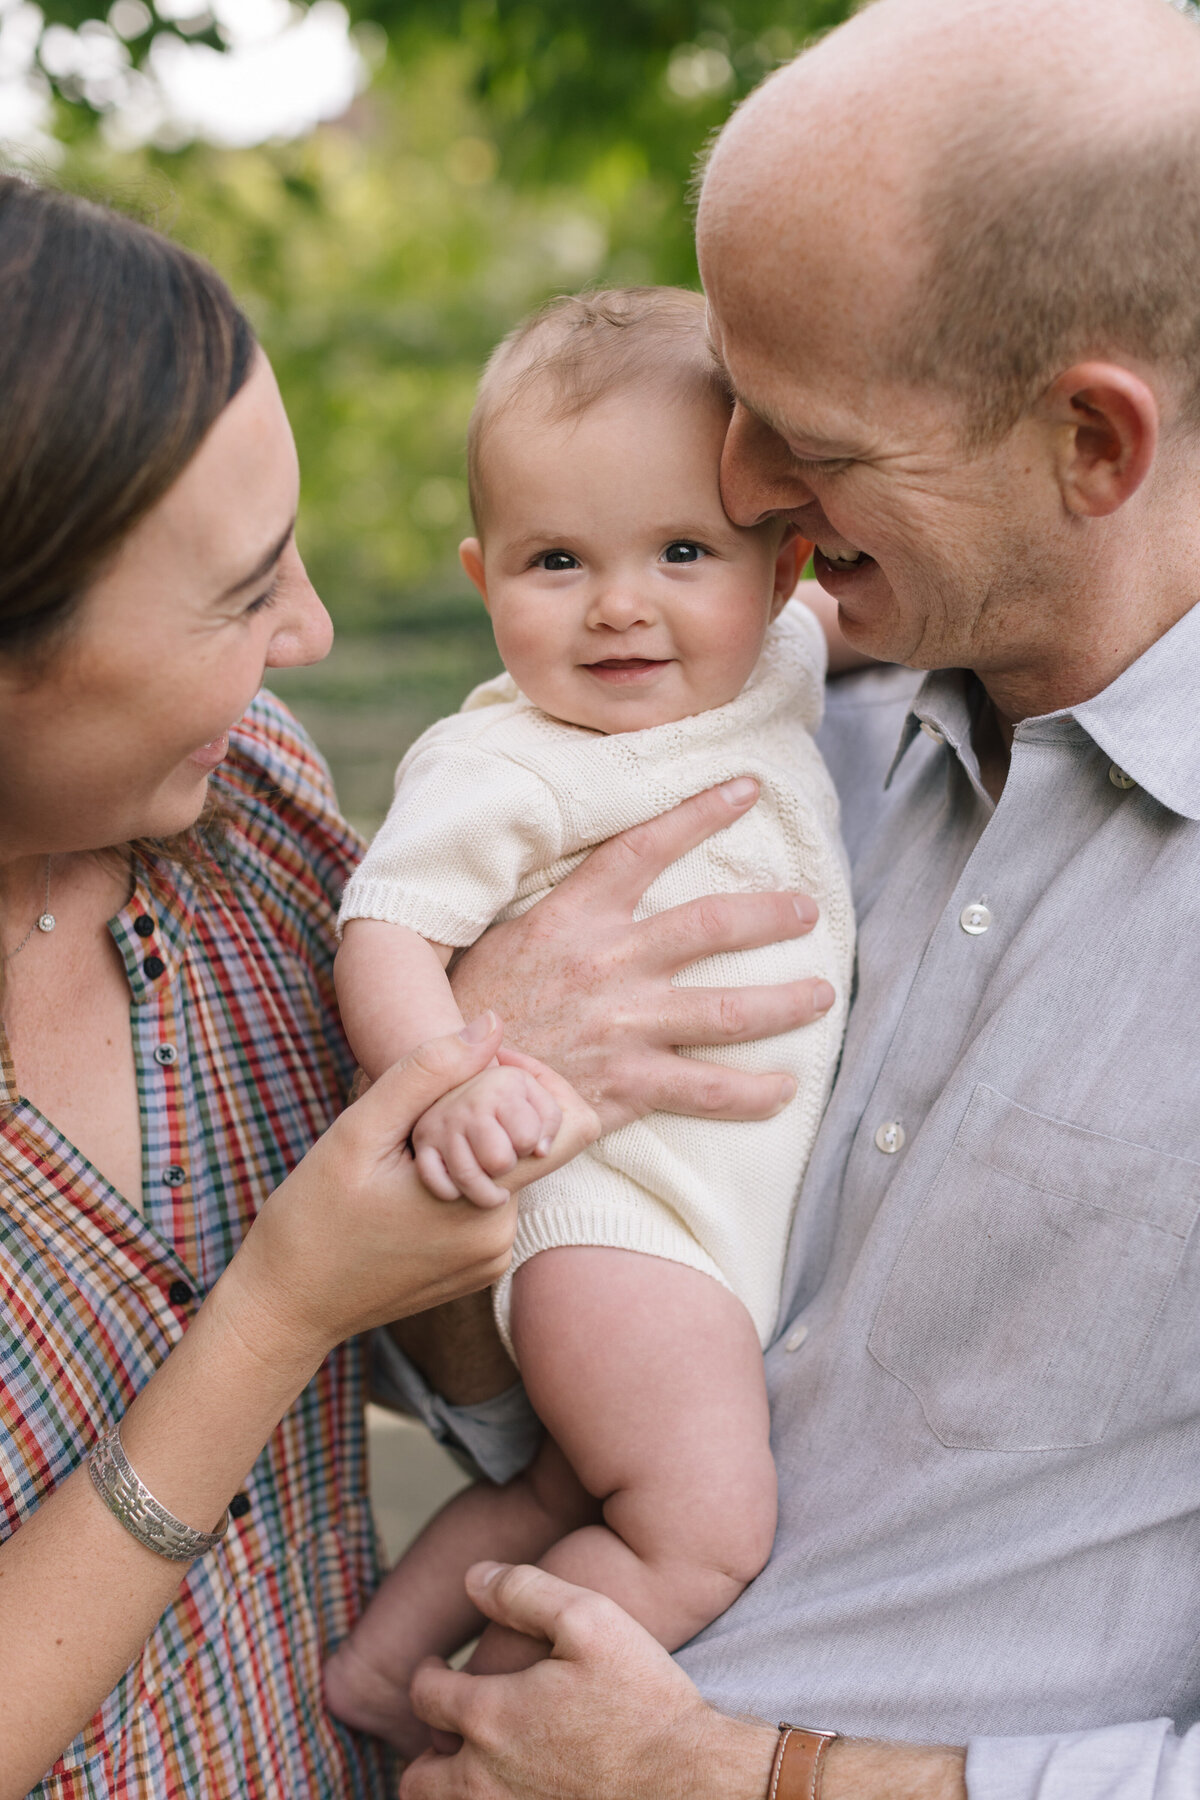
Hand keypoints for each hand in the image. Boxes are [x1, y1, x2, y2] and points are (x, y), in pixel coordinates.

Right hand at [217, 1016, 597, 1364]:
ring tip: (399, 1163)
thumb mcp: (359, 1132)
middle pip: (524, 1146)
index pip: (560, 1127)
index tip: (468, 1078)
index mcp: (480, 1201)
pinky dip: (459, 1182)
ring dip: (465, 1152)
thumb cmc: (312, 1217)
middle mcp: (500, 1237)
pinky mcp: (477, 1270)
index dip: (526, 1086)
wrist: (286, 1305)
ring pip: (502, 1173)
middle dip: (480, 1120)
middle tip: (410, 1127)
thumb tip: (493, 1023)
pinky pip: (486, 1205)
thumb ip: (429, 1071)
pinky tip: (404, 1191)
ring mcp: (490, 1259)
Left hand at [401, 1562, 775, 1799]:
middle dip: (425, 1748)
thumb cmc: (642, 1699)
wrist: (690, 1783)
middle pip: (417, 1778)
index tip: (438, 1667)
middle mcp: (484, 1780)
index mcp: (490, 1717)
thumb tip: (473, 1577)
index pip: (425, 1696)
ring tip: (472, 1766)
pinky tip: (512, 1790)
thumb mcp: (592, 1619)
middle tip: (448, 1728)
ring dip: (446, 1789)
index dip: (427, 1674)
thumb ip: (525, 1591)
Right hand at [450, 780, 834, 1131]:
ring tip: (821, 994)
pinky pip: (708, 1089)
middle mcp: (609, 964)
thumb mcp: (507, 939)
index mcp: (574, 917)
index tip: (747, 789)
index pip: (645, 847)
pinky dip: (754, 1092)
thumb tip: (600, 887)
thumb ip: (562, 914)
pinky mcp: (629, 1084)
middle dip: (771, 915)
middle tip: (807, 910)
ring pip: (729, 1010)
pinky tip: (785, 1088)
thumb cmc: (473, 1012)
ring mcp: (625, 1027)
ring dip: (785, 1001)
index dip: (700, 812)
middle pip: (711, 925)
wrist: (449, 1093)